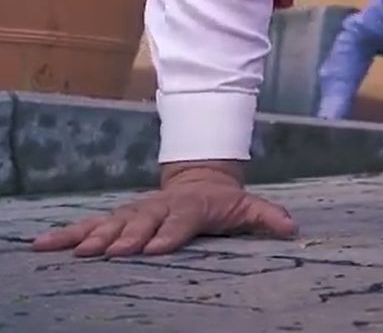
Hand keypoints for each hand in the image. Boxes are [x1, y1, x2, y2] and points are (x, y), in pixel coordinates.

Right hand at [32, 164, 294, 257]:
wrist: (198, 179)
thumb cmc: (223, 202)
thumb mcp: (247, 207)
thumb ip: (267, 218)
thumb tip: (291, 228)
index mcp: (190, 207)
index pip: (180, 221)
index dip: (170, 234)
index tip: (156, 249)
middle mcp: (158, 208)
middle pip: (141, 223)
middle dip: (127, 237)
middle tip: (112, 252)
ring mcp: (135, 212)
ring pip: (112, 223)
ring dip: (93, 237)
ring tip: (76, 251)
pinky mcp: (117, 218)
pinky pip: (89, 226)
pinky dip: (66, 235)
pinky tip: (42, 246)